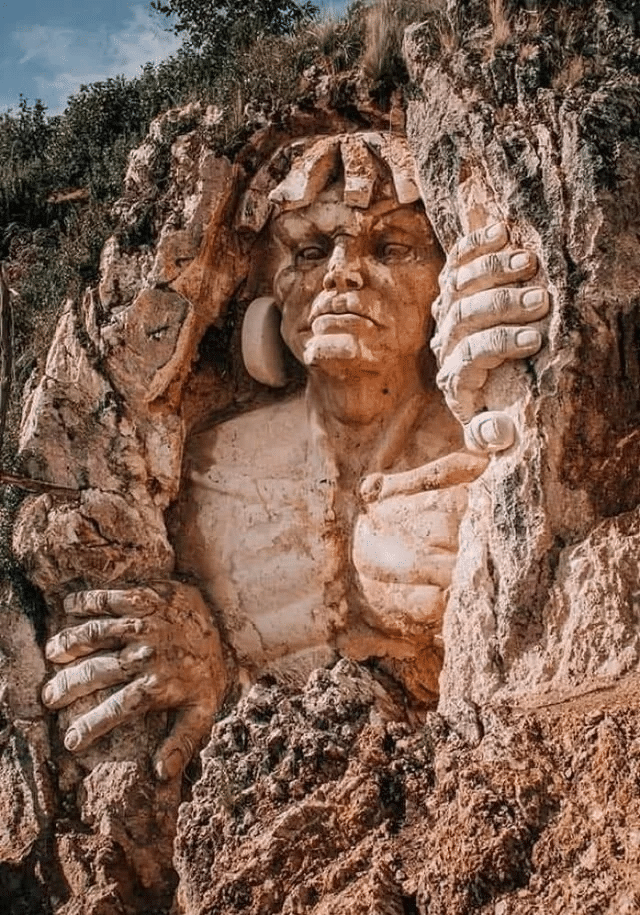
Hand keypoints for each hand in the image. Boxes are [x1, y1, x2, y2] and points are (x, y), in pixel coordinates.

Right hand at [41, 582, 226, 779]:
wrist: (231, 618)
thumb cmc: (212, 667)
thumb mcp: (204, 709)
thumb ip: (183, 742)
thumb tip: (160, 773)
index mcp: (157, 685)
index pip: (116, 710)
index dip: (90, 726)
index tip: (70, 741)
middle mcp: (146, 655)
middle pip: (96, 672)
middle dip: (67, 686)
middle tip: (49, 696)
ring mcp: (144, 624)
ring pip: (96, 634)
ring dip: (69, 644)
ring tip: (52, 653)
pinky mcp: (146, 597)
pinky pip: (109, 599)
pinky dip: (86, 601)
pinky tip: (68, 607)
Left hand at [430, 222, 548, 452]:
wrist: (476, 385)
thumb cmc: (494, 407)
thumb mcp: (491, 431)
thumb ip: (491, 436)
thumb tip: (498, 431)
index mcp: (453, 378)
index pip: (467, 357)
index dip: (498, 345)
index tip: (535, 340)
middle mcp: (443, 343)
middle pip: (462, 317)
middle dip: (501, 306)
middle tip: (540, 299)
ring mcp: (444, 313)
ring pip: (457, 285)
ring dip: (492, 272)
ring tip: (529, 262)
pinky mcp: (450, 287)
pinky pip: (456, 261)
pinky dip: (475, 245)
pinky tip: (502, 232)